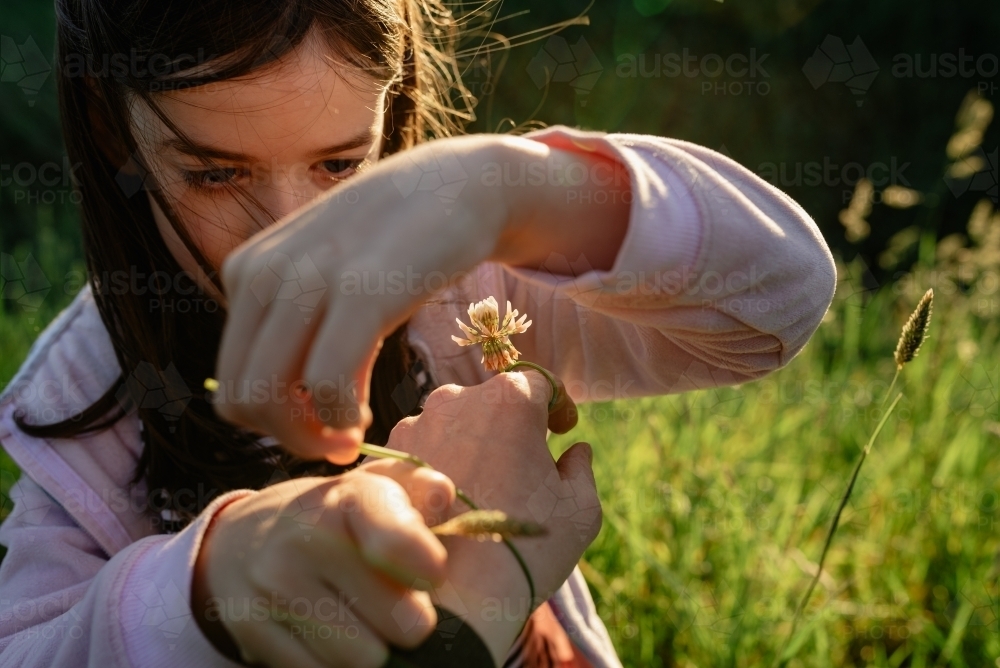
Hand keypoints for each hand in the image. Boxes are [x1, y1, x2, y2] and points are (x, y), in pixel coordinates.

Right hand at [192, 462, 455, 667]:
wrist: (239, 541)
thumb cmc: (334, 520)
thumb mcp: (376, 492)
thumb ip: (419, 489)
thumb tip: (441, 494)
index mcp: (350, 497)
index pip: (397, 540)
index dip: (425, 567)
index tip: (432, 577)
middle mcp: (307, 536)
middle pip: (402, 622)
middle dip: (407, 621)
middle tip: (391, 603)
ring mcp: (275, 583)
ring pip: (364, 658)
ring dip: (371, 648)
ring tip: (355, 618)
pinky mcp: (249, 625)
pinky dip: (330, 663)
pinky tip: (321, 633)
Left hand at [213, 134, 515, 463]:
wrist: (458, 184)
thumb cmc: (397, 240)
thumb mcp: (335, 285)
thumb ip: (311, 344)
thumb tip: (319, 427)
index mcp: (246, 271)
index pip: (231, 382)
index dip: (275, 423)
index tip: (324, 425)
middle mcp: (262, 273)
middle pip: (240, 400)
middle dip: (289, 438)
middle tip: (339, 439)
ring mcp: (307, 279)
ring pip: (268, 399)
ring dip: (312, 436)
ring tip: (353, 428)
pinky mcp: (359, 290)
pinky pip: (326, 384)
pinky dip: (342, 417)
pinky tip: (366, 412)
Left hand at [384, 370, 601, 663]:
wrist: (451, 599)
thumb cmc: (526, 548)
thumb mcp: (580, 511)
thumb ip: (581, 469)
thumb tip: (576, 452)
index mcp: (509, 399)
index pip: (540, 384)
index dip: (557, 406)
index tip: (562, 431)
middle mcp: (454, 400)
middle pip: (491, 402)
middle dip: (508, 427)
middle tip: (521, 466)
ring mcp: (412, 428)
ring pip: (450, 426)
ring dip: (468, 447)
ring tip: (480, 493)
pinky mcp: (383, 460)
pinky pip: (418, 455)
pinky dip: (435, 471)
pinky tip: (448, 508)